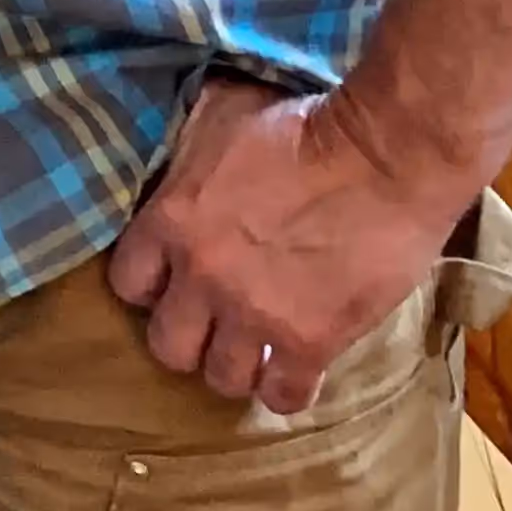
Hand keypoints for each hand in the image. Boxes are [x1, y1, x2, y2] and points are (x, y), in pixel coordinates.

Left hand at [105, 76, 468, 414]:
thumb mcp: (218, 114)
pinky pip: (284, 396)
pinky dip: (286, 391)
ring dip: (235, 366)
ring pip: (221, 378)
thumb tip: (173, 149)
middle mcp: (201, 277)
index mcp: (171, 222)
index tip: (171, 280)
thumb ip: (186, 148)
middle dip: (186, 338)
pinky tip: (294, 372)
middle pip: (167, 345)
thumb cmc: (302, 124)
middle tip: (211, 324)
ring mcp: (255, 315)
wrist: (384, 155)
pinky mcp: (312, 341)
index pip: (127, 282)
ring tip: (253, 350)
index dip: (148, 286)